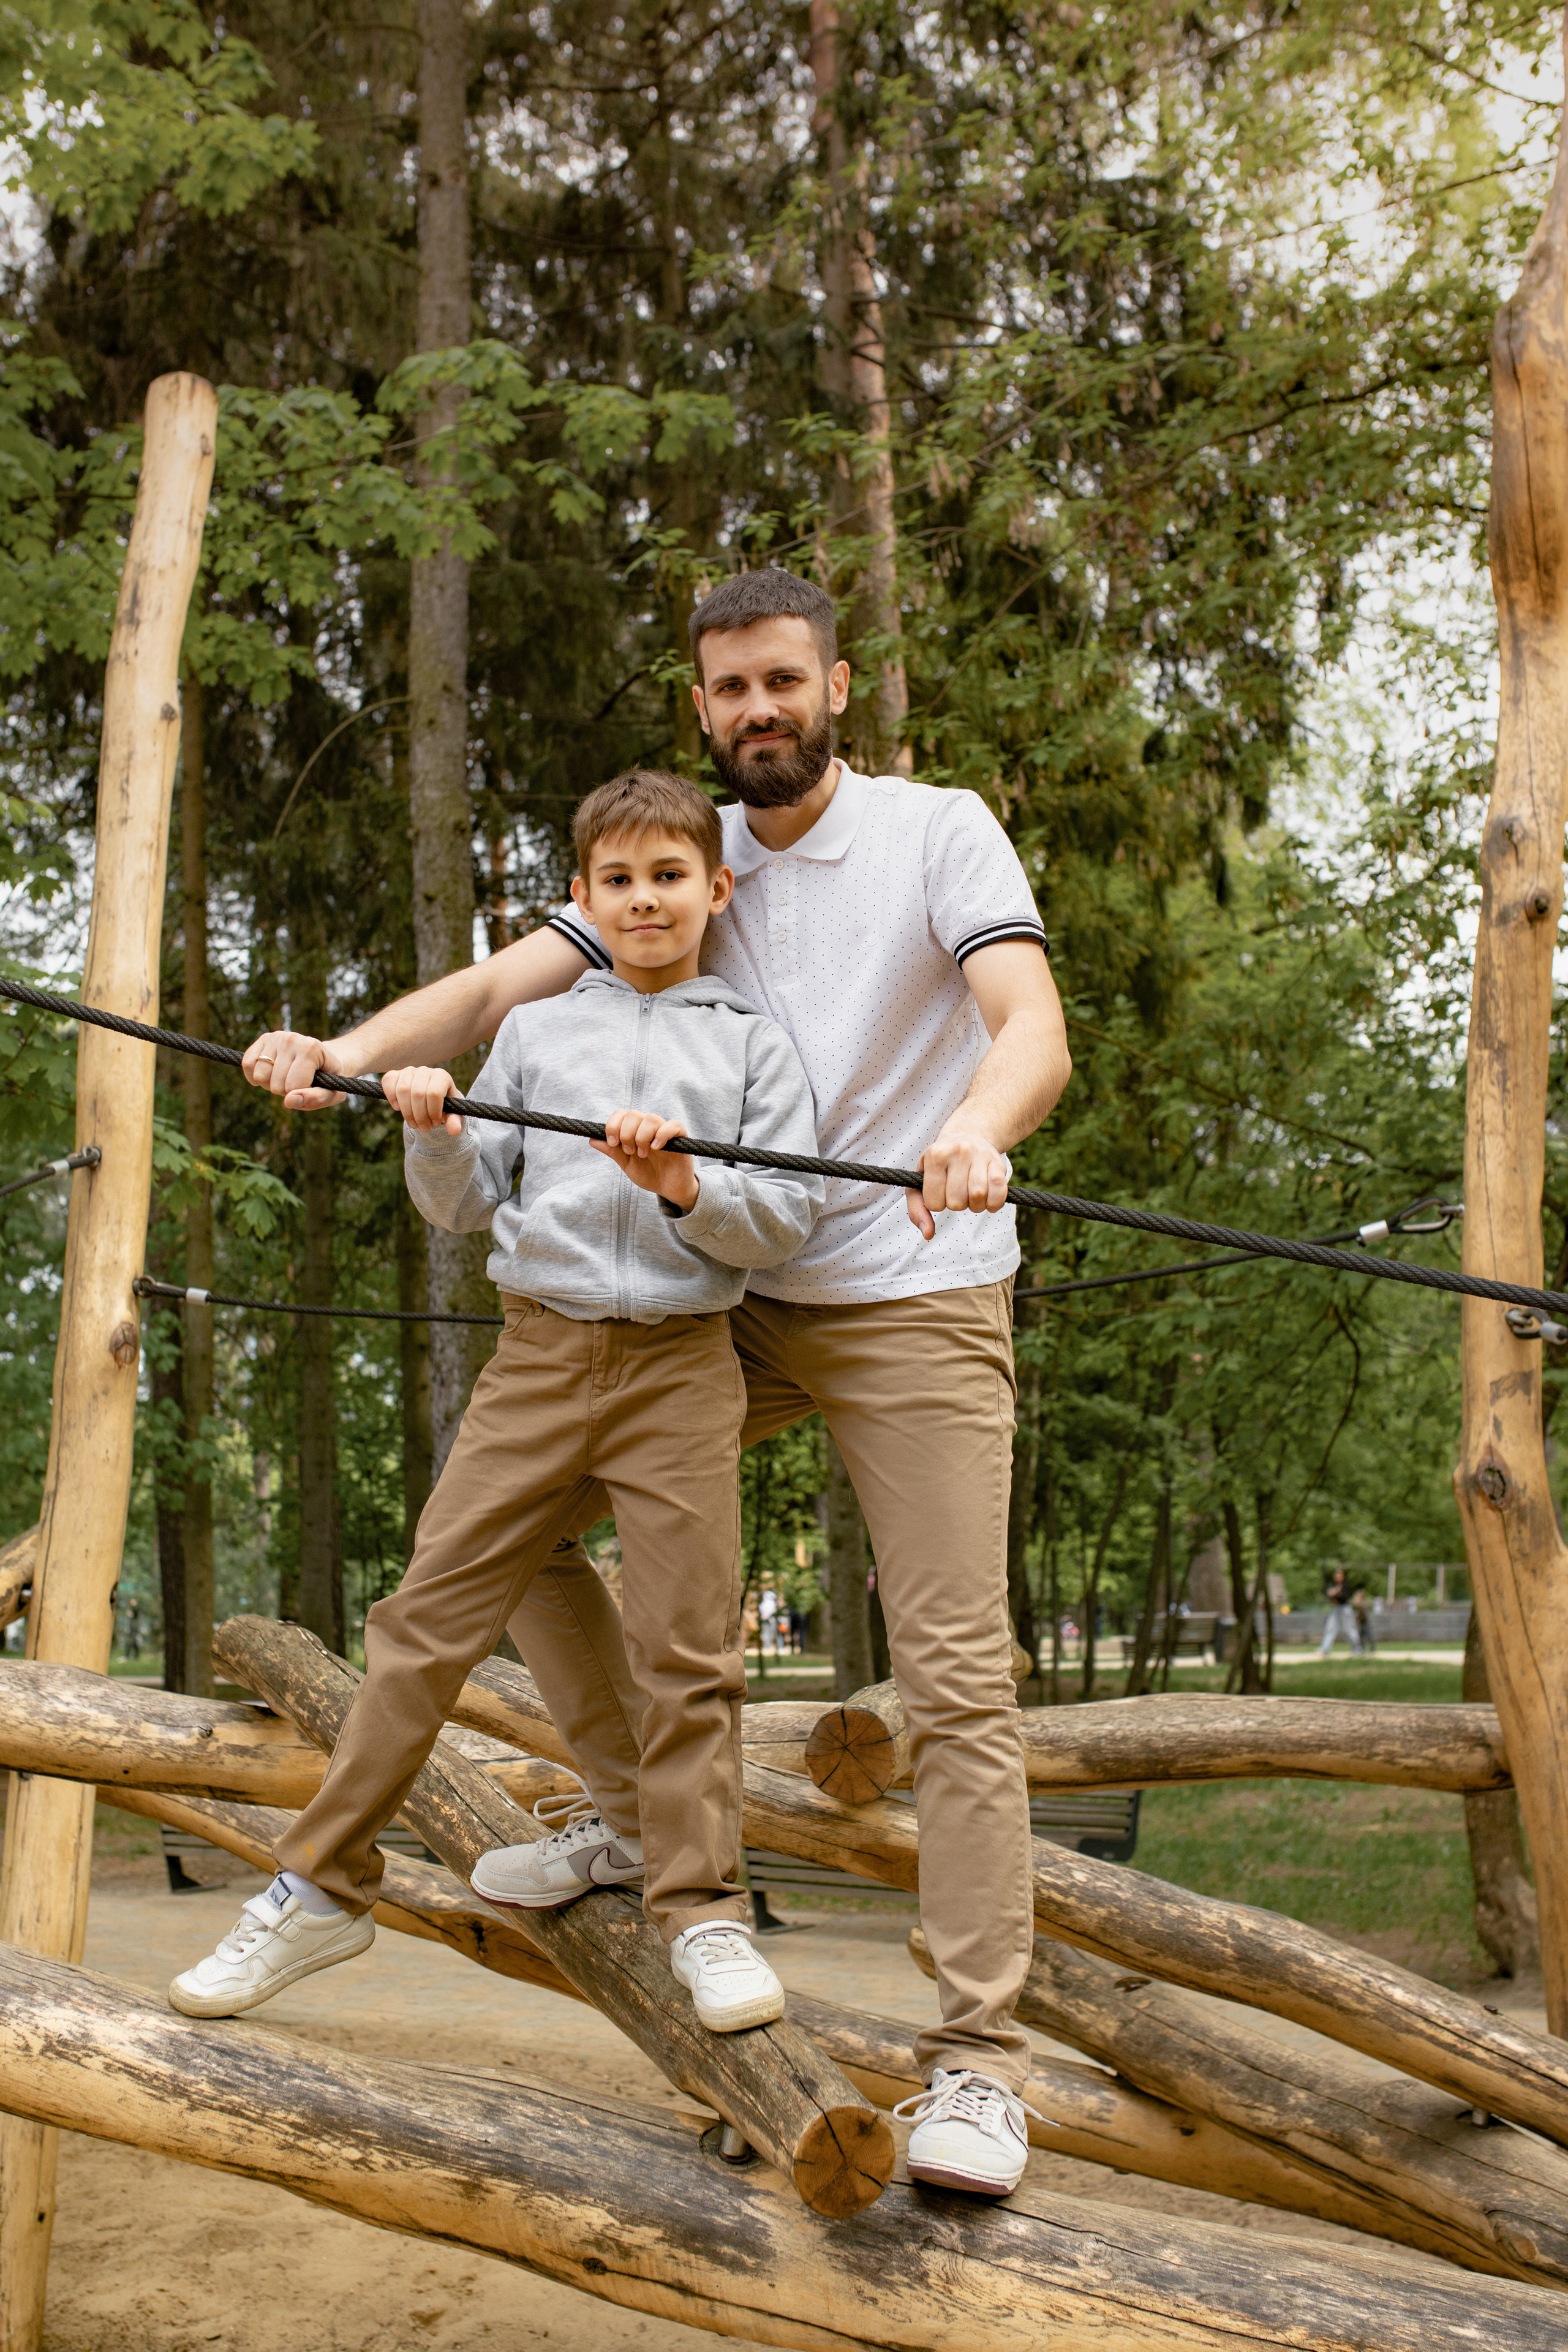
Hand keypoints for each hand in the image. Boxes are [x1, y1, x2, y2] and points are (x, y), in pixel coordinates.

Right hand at [242, 1028, 348, 1112]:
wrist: (323, 1059)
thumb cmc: (328, 1078)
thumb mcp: (332, 1092)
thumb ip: (316, 1099)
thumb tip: (290, 1100)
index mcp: (311, 1048)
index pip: (292, 1086)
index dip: (299, 1094)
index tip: (310, 1085)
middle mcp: (291, 1038)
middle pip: (275, 1084)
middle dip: (285, 1090)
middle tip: (298, 1081)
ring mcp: (276, 1037)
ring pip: (259, 1076)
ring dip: (270, 1084)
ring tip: (286, 1077)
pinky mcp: (263, 1039)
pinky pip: (247, 1065)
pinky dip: (254, 1077)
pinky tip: (269, 1074)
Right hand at [382, 1066, 462, 1135]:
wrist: (431, 1100)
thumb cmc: (443, 1106)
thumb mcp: (452, 1115)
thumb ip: (455, 1121)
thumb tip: (454, 1131)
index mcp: (442, 1076)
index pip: (434, 1093)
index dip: (433, 1112)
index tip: (434, 1123)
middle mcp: (425, 1070)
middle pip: (418, 1094)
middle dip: (420, 1115)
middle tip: (424, 1127)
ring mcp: (409, 1071)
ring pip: (403, 1090)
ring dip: (406, 1112)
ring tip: (414, 1123)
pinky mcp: (396, 1074)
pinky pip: (388, 1081)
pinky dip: (391, 1096)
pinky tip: (397, 1108)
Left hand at [591, 1109, 699, 1211]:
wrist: (668, 1188)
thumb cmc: (649, 1174)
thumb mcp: (626, 1164)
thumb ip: (612, 1151)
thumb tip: (592, 1139)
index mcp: (634, 1130)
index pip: (621, 1114)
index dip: (613, 1126)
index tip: (612, 1143)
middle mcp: (648, 1127)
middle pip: (633, 1114)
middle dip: (626, 1134)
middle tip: (630, 1152)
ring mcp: (664, 1130)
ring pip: (651, 1118)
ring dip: (642, 1137)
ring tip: (644, 1154)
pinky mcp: (680, 1136)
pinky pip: (672, 1125)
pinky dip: (661, 1135)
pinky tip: (657, 1148)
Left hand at [905, 1123, 1010, 1238]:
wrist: (967, 1136)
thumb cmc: (939, 1165)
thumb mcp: (920, 1182)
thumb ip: (917, 1210)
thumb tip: (928, 1234)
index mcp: (935, 1155)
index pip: (934, 1203)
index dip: (936, 1203)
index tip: (939, 1191)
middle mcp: (958, 1151)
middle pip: (956, 1202)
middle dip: (956, 1205)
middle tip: (956, 1192)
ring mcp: (980, 1155)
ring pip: (978, 1197)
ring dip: (974, 1205)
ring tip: (970, 1194)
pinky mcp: (998, 1163)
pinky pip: (999, 1193)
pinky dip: (994, 1204)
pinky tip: (987, 1199)